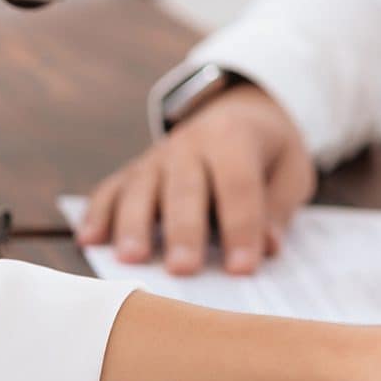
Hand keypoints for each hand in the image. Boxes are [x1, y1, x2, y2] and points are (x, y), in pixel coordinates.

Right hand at [76, 82, 314, 274]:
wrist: (239, 112)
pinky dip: (97, 213)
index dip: (240, 227)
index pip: (237, 185)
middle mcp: (190, 143)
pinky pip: (111, 190)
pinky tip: (89, 240)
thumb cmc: (268, 151)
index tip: (242, 269)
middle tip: (183, 269)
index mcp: (234, 137)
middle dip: (184, 230)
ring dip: (134, 224)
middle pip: (184, 189)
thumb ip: (279, 207)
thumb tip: (267, 245)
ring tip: (131, 259)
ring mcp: (157, 157)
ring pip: (141, 189)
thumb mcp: (292, 170)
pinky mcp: (135, 171)